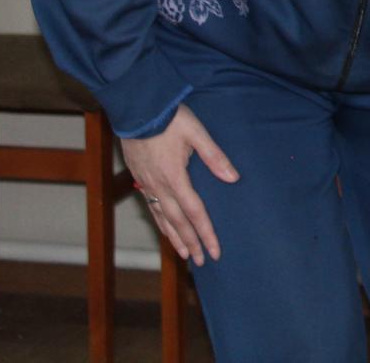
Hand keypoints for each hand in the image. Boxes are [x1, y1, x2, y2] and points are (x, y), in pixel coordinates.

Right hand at [120, 105, 238, 266]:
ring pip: (162, 218)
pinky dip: (160, 223)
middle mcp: (159, 185)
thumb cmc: (169, 118)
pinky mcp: (140, 178)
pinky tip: (165, 229)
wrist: (136, 108)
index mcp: (175, 176)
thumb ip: (214, 156)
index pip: (195, 212)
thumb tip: (232, 178)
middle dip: (191, 243)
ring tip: (185, 254)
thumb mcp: (197, 132)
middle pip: (178, 222)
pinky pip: (151, 207)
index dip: (206, 233)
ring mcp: (147, 183)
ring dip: (175, 237)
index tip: (215, 251)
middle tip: (202, 261)